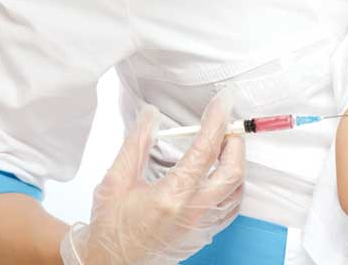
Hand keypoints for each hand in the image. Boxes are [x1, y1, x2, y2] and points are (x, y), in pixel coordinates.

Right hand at [60, 89, 244, 263]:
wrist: (111, 264)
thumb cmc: (112, 225)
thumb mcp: (116, 180)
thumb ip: (137, 143)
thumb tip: (151, 114)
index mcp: (172, 196)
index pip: (205, 149)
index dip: (217, 120)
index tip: (224, 100)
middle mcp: (194, 212)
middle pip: (233, 170)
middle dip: (235, 141)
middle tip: (226, 123)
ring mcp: (203, 226)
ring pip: (237, 188)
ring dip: (235, 161)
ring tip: (224, 143)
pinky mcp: (206, 234)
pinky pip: (232, 205)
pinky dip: (232, 183)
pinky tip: (220, 171)